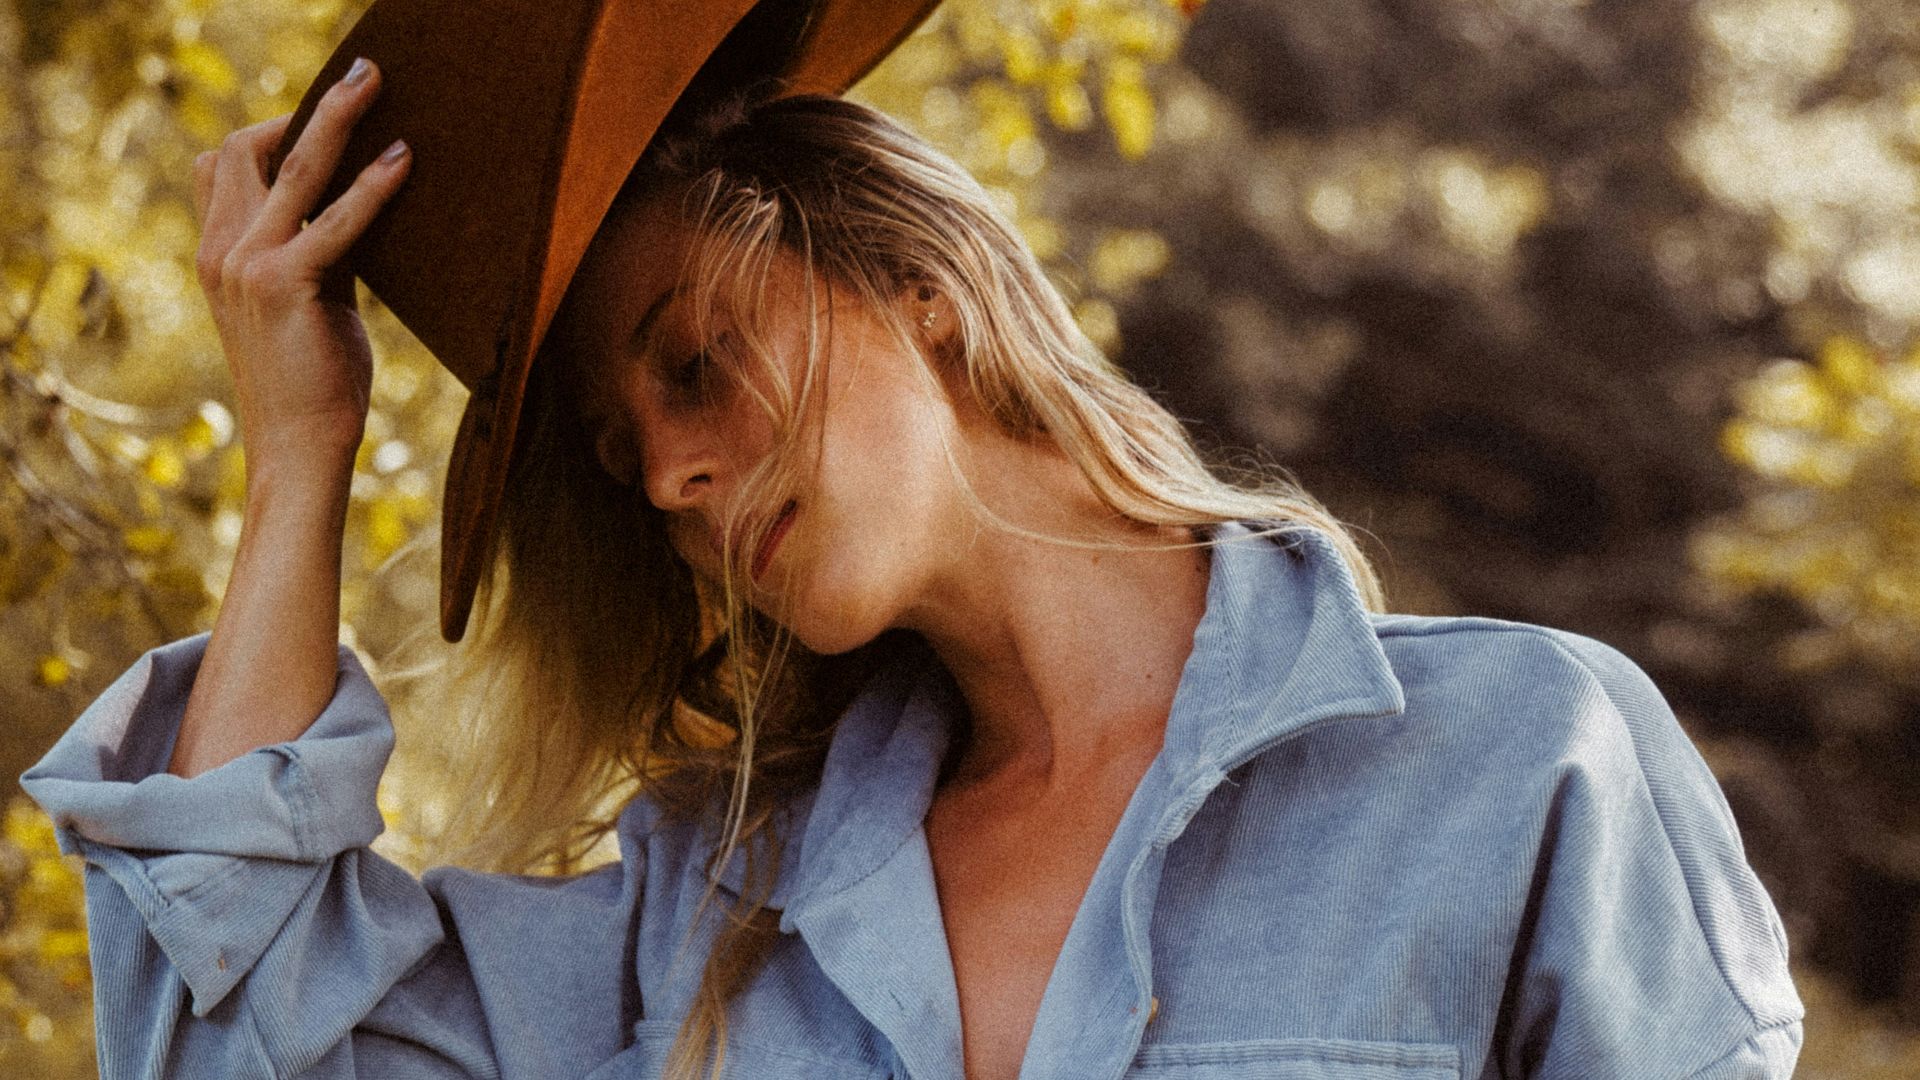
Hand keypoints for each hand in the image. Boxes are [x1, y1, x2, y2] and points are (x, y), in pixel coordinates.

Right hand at [191, 57, 409, 470]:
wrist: (298, 449)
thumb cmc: (315, 383)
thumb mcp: (311, 305)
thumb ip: (319, 255)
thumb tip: (361, 212)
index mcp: (218, 254)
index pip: (223, 165)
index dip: (269, 130)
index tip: (324, 114)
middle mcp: (221, 251)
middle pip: (244, 149)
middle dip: (304, 108)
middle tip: (361, 76)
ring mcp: (245, 266)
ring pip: (289, 167)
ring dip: (336, 119)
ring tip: (375, 85)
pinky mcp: (285, 285)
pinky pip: (334, 221)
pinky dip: (371, 186)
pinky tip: (403, 161)